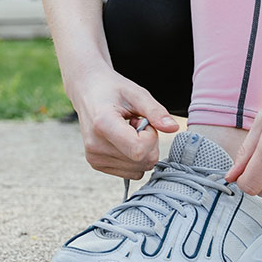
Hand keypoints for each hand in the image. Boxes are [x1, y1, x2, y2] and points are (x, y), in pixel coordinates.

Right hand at [66, 65, 179, 179]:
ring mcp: (95, 158)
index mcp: (103, 124)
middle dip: (149, 143)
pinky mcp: (96, 164)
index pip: (139, 150)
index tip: (144, 121)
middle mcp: (95, 145)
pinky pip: (131, 172)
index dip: (151, 137)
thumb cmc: (112, 90)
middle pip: (142, 161)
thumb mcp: (136, 94)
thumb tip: (173, 128)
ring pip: (139, 169)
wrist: (87, 92)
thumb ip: (155, 111)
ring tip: (128, 130)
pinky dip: (134, 158)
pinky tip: (123, 140)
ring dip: (141, 150)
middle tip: (136, 123)